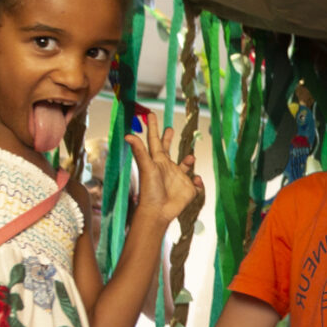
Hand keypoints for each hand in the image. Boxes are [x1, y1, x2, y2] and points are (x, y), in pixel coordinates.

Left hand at [124, 108, 201, 224]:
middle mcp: (168, 168)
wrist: (158, 212)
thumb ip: (140, 151)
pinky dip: (198, 182)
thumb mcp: (146, 167)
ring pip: (185, 166)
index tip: (152, 114)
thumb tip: (128, 135)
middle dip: (169, 139)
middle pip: (168, 150)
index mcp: (158, 161)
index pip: (155, 140)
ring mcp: (179, 178)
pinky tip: (197, 181)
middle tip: (170, 129)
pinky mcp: (188, 190)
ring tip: (190, 158)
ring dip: (188, 161)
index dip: (153, 127)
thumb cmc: (150, 190)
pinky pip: (196, 184)